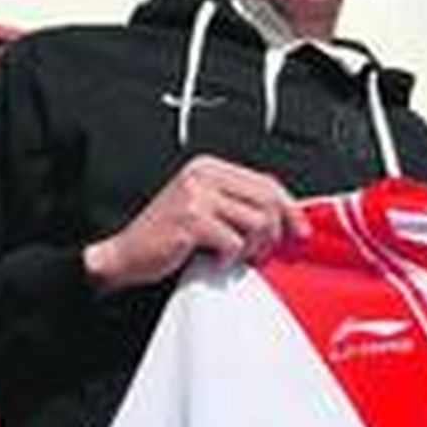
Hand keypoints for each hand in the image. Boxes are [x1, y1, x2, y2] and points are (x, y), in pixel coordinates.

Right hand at [83, 156, 309, 292]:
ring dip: (252, 247)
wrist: (126, 255)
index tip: (300, 230)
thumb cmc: (168, 237)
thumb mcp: (207, 209)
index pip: (266, 182)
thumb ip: (240, 204)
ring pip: (257, 221)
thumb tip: (289, 218)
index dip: (290, 208)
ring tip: (236, 255)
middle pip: (267, 200)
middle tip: (261, 251)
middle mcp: (203, 175)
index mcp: (209, 167)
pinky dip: (230, 257)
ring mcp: (196, 195)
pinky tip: (216, 259)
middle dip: (273, 232)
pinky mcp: (192, 220)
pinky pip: (235, 241)